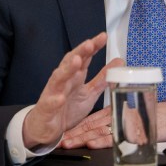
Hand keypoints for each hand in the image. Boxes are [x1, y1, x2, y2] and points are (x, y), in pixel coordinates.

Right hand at [22, 34, 115, 148]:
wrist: (46, 128)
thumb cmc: (66, 108)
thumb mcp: (89, 93)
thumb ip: (103, 78)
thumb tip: (119, 61)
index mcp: (75, 77)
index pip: (83, 58)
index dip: (92, 47)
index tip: (103, 37)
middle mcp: (63, 82)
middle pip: (70, 63)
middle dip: (79, 52)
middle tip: (89, 44)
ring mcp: (53, 93)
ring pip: (58, 78)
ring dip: (67, 69)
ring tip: (76, 61)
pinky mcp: (46, 108)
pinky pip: (50, 103)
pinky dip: (54, 100)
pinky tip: (60, 98)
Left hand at [61, 96, 165, 148]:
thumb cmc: (159, 117)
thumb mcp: (136, 119)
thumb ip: (121, 125)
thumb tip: (108, 137)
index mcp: (116, 112)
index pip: (92, 120)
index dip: (77, 127)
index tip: (65, 134)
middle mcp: (118, 115)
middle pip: (91, 124)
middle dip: (74, 133)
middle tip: (60, 141)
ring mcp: (125, 122)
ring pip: (99, 129)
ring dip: (82, 137)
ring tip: (68, 143)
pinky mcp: (134, 130)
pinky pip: (116, 134)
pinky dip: (102, 139)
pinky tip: (91, 143)